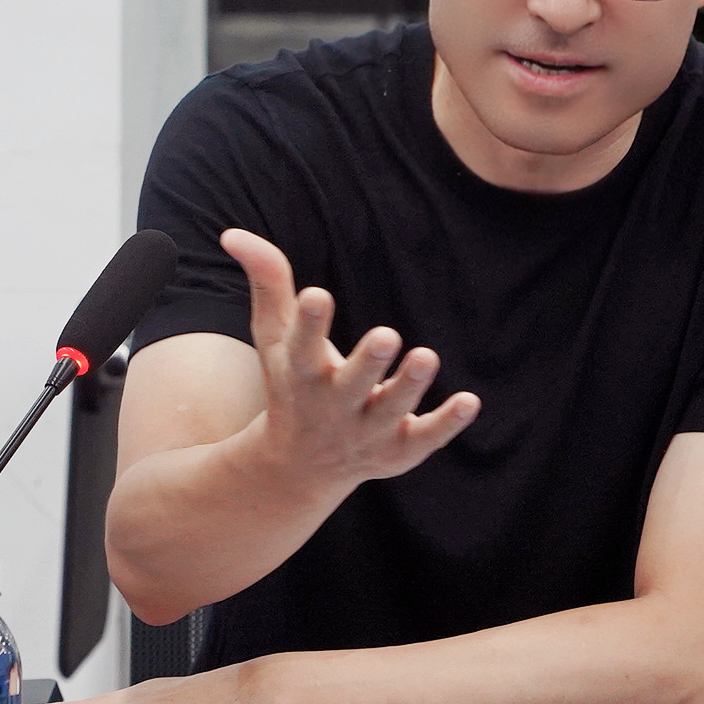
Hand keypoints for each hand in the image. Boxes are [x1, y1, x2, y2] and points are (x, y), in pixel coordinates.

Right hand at [222, 227, 476, 490]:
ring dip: (409, 387)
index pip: (302, 349)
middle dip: (368, 363)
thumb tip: (233, 234)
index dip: (310, 324)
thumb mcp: (274, 337)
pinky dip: (447, 424)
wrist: (299, 468)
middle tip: (387, 334)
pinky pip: (425, 439)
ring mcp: (366, 432)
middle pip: (350, 386)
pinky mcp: (398, 451)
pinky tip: (470, 401)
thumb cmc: (291, 385)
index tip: (317, 295)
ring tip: (427, 356)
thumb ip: (268, 282)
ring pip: (390, 411)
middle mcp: (332, 407)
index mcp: (301, 376)